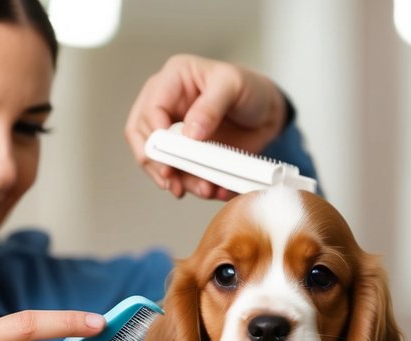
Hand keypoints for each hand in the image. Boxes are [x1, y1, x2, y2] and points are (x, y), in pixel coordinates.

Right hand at [126, 54, 287, 200]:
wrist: (266, 112)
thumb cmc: (248, 88)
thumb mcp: (232, 85)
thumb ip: (211, 106)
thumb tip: (190, 133)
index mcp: (172, 80)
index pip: (150, 108)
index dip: (155, 135)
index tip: (169, 155)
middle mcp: (166, 106)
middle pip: (144, 139)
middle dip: (159, 163)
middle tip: (175, 181)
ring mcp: (173, 133)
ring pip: (159, 161)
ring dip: (178, 180)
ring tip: (204, 189)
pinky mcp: (184, 154)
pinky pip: (179, 174)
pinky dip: (192, 186)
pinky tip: (210, 190)